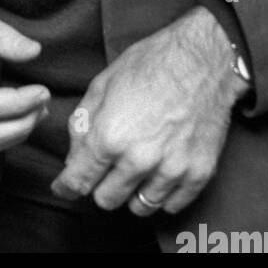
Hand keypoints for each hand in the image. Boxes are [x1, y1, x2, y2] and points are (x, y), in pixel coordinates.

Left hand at [52, 6, 245, 215]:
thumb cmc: (151, 64)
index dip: (66, 187)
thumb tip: (74, 156)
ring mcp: (172, 171)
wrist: (203, 59)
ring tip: (134, 168)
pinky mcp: (199, 174)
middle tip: (105, 168)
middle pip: (107, 200)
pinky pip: (171, 206)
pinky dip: (161, 194)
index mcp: (110, 136)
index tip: (64, 188)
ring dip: (131, 192)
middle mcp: (139, 160)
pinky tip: (158, 173)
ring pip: (139, 207)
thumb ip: (83, 124)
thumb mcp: (102, 84)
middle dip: (100, 185)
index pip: (79, 181)